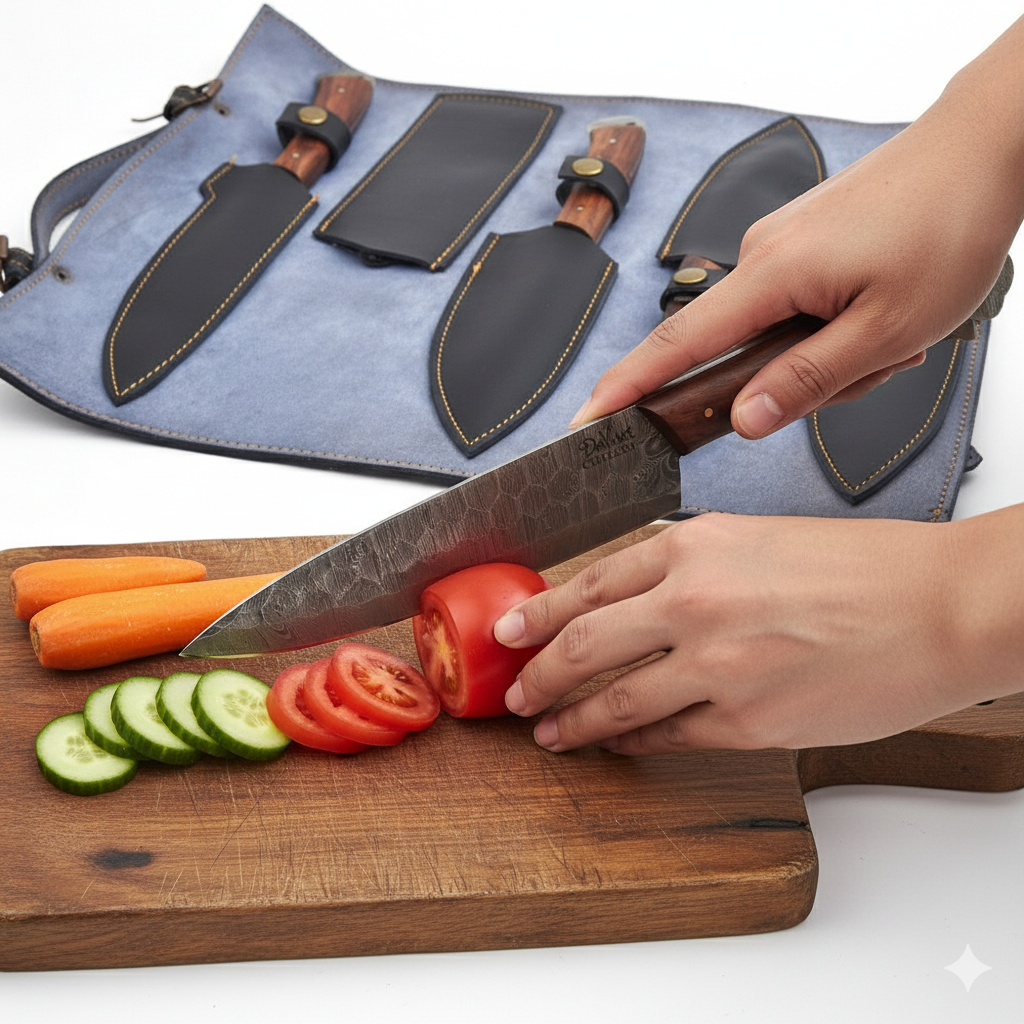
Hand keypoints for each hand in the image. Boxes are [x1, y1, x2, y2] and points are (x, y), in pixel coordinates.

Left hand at [495, 509, 1022, 753]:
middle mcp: (694, 602)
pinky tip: (617, 742)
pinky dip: (633, 741)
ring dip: (572, 721)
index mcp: (695, 545)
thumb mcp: (759, 538)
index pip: (588, 583)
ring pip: (615, 701)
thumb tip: (637, 598)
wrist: (940, 608)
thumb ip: (690, 563)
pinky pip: (669, 736)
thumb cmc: (864, 568)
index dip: (538, 614)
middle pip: (583, 645)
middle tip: (515, 694)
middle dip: (538, 676)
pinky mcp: (749, 722)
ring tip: (549, 732)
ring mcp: (718, 666)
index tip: (510, 632)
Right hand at [570, 17, 1023, 437]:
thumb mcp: (884, 331)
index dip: (628, 388)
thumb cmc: (945, 225)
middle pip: (738, 351)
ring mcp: (780, 245)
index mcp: (771, 275)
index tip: (589, 418)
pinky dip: (833, 326)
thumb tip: (741, 420)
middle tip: (869, 369)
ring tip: (890, 336)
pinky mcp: (800, 241)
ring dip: (827, 353)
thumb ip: (805, 382)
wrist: (983, 146)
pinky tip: (880, 312)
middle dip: (793, 379)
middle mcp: (761, 255)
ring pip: (776, 334)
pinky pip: (795, 306)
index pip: (677, 345)